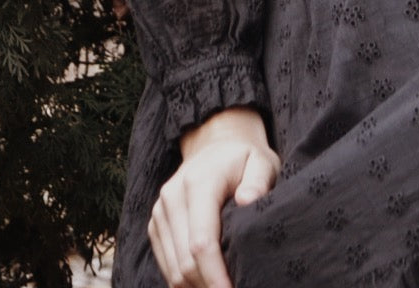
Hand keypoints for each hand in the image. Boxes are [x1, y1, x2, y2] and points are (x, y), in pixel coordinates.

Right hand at [149, 107, 279, 287]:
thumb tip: (248, 201)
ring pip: (172, 269)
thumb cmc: (244, 158)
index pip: (201, 241)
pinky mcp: (156, 225)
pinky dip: (186, 280)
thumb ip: (258, 181)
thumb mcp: (262, 161)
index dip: (215, 274)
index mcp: (198, 182)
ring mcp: (160, 212)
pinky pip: (167, 265)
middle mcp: (172, 197)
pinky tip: (208, 282)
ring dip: (196, 287)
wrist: (215, 145)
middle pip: (184, 261)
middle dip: (208, 285)